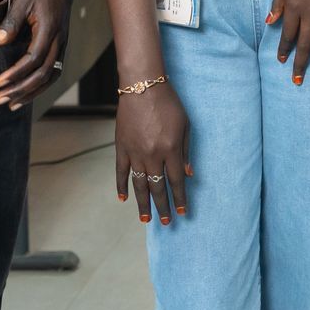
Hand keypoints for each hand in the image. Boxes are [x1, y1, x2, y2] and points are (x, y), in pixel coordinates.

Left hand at [0, 0, 80, 109]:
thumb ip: (11, 22)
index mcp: (49, 29)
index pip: (33, 60)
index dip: (16, 74)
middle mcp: (60, 39)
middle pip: (43, 74)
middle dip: (22, 90)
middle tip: (1, 100)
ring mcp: (63, 42)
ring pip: (51, 76)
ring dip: (32, 92)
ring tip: (13, 103)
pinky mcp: (61, 43)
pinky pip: (54, 70)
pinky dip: (41, 84)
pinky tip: (28, 91)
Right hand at [115, 83, 189, 224]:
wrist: (142, 87)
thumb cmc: (168, 103)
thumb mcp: (185, 125)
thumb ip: (186, 151)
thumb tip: (188, 174)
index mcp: (171, 149)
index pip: (176, 181)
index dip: (179, 198)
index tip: (182, 211)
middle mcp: (153, 154)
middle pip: (158, 187)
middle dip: (163, 206)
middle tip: (165, 222)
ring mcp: (135, 152)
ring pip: (139, 184)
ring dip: (143, 202)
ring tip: (146, 218)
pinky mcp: (122, 147)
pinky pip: (121, 171)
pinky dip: (121, 186)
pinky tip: (124, 199)